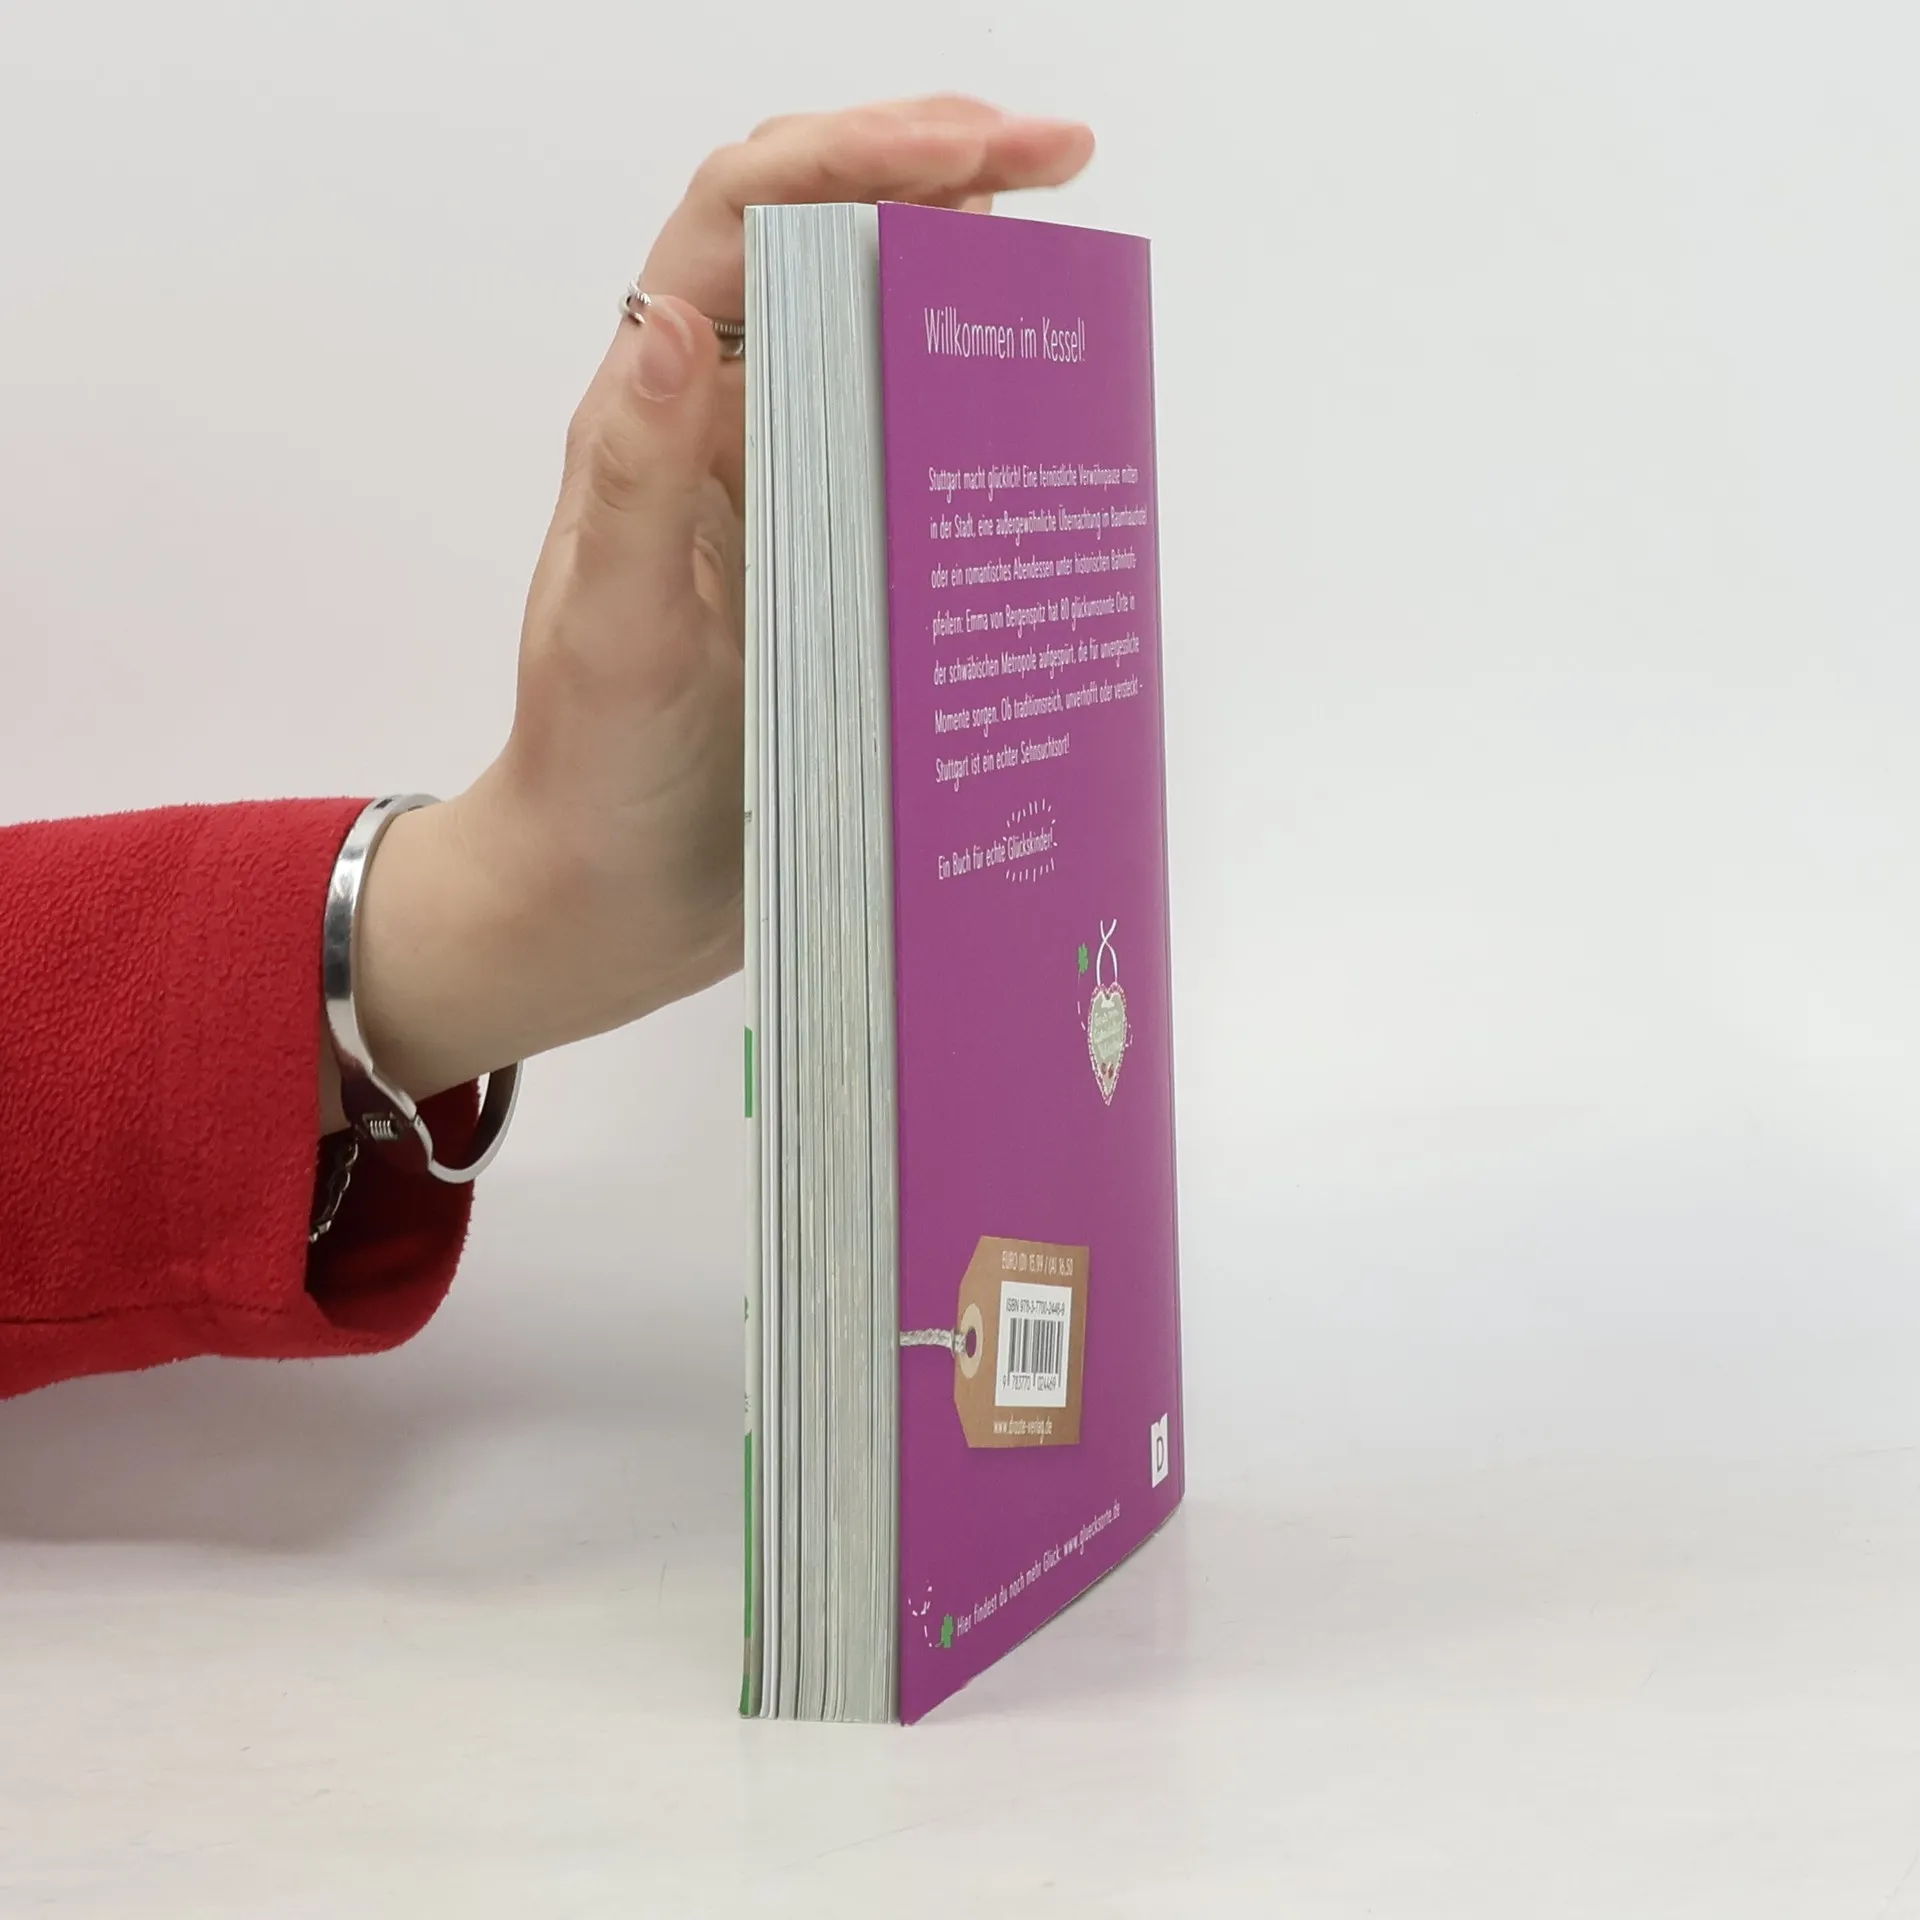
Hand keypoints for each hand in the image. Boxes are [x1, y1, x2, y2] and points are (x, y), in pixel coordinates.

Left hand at [328, 100, 1094, 1122]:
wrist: (612, 893)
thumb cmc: (593, 771)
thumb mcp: (611, 635)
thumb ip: (636, 485)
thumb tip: (667, 322)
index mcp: (658, 418)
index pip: (746, 222)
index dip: (856, 153)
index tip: (978, 148)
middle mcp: (725, 431)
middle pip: (825, 247)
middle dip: (937, 174)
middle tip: (1062, 160)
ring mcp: (788, 494)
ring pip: (877, 339)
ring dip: (965, 278)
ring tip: (1065, 267)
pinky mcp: (836, 564)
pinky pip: (912, 453)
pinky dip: (978, 409)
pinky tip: (1045, 419)